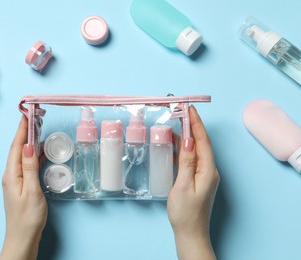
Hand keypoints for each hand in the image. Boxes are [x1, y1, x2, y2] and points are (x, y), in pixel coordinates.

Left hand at [0, 116, 47, 259]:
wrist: (23, 239)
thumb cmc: (28, 218)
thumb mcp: (32, 191)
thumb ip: (30, 167)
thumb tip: (29, 146)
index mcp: (12, 174)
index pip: (16, 146)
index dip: (22, 129)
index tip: (27, 114)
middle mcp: (11, 174)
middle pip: (18, 148)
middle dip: (26, 132)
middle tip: (36, 118)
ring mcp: (16, 180)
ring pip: (23, 156)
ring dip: (31, 143)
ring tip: (40, 130)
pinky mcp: (22, 185)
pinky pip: (28, 165)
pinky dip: (35, 155)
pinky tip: (43, 153)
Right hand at [167, 106, 219, 259]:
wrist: (190, 232)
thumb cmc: (185, 212)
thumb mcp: (183, 186)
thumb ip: (187, 162)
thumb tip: (188, 140)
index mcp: (208, 170)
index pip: (203, 141)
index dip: (197, 124)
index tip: (190, 109)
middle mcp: (209, 170)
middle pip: (201, 143)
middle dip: (193, 126)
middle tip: (182, 112)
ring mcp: (204, 175)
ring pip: (196, 150)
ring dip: (187, 137)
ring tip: (176, 124)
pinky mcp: (198, 179)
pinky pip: (192, 158)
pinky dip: (184, 149)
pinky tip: (175, 145)